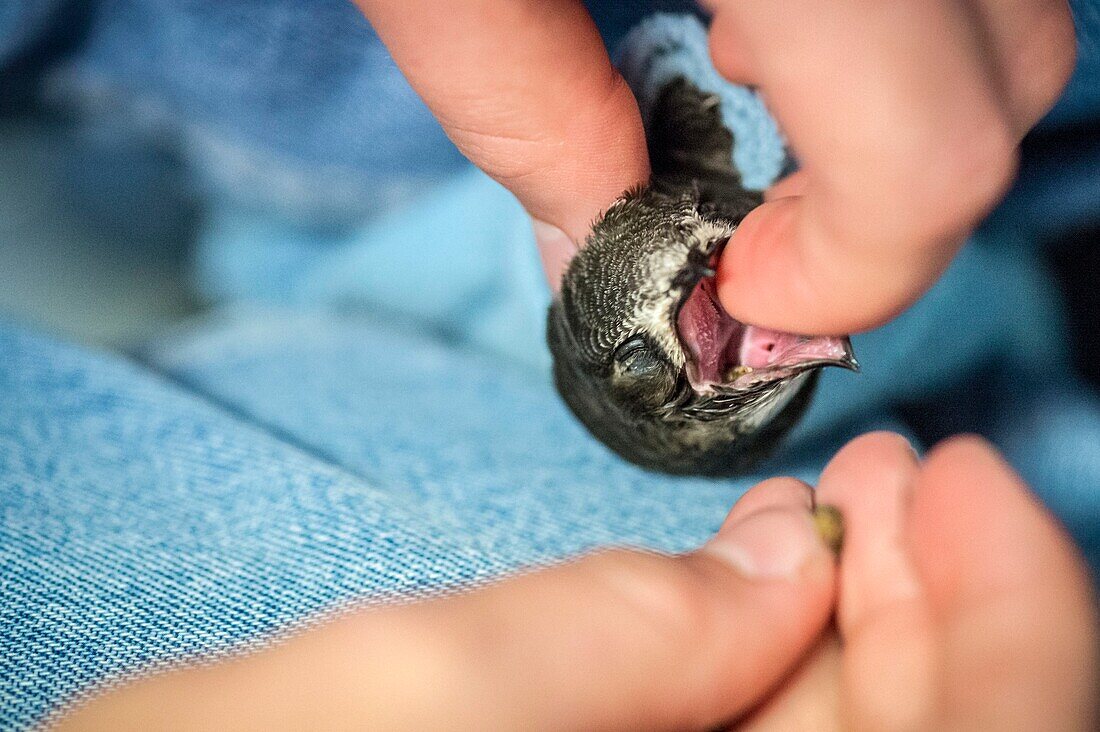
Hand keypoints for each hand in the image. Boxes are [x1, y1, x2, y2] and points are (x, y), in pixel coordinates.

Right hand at [54, 433, 1096, 729]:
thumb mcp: (390, 696)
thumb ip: (608, 637)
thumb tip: (781, 563)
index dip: (1007, 627)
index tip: (960, 478)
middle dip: (922, 604)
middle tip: (894, 473)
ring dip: (858, 619)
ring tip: (841, 500)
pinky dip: (781, 657)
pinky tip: (771, 573)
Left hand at [356, 1, 1074, 332]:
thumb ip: (519, 106)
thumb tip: (590, 253)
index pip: (933, 151)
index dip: (854, 273)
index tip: (747, 291)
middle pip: (1009, 84)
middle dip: (882, 202)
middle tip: (751, 206)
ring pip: (1014, 10)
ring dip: (902, 100)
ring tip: (745, 54)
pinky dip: (905, 14)